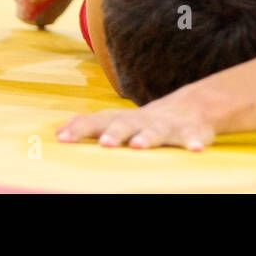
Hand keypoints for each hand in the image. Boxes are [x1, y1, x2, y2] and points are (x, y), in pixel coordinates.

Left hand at [57, 91, 215, 150]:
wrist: (193, 106)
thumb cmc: (147, 120)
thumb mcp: (119, 120)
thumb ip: (91, 124)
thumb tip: (59, 130)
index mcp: (125, 120)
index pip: (99, 121)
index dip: (81, 128)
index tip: (63, 138)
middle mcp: (144, 121)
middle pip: (127, 124)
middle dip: (116, 133)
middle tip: (105, 143)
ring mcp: (168, 126)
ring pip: (158, 131)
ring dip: (148, 137)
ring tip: (139, 145)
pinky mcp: (191, 132)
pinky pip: (193, 137)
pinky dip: (194, 142)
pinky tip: (196, 149)